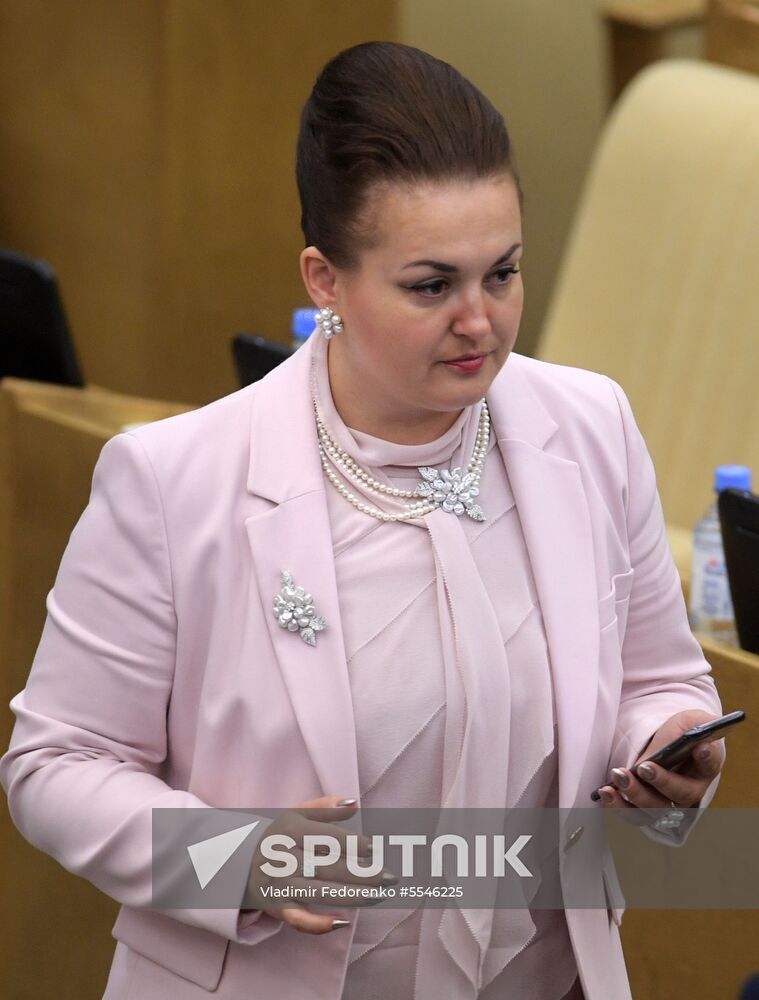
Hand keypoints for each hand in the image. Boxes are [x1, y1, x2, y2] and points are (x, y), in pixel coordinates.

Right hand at [245, 795, 391, 934]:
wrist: (241, 861)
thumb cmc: (281, 835)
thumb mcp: (297, 813)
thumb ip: (326, 808)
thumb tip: (354, 804)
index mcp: (289, 829)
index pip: (326, 838)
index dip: (352, 843)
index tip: (374, 848)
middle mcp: (283, 857)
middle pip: (328, 867)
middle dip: (362, 873)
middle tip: (390, 877)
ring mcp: (280, 884)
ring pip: (319, 893)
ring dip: (352, 896)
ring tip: (379, 896)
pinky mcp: (277, 907)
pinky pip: (298, 920)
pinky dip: (318, 925)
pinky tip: (343, 922)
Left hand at [597, 710, 725, 813]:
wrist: (663, 744)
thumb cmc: (680, 733)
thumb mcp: (687, 723)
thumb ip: (692, 730)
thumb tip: (701, 744)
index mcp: (704, 766)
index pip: (710, 763)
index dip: (706, 757)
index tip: (700, 748)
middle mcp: (688, 790)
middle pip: (679, 794)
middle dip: (660, 781)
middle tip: (643, 767)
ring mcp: (666, 802)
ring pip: (654, 809)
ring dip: (634, 796)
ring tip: (617, 779)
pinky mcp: (644, 806)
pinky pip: (634, 814)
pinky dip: (619, 805)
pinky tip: (606, 792)